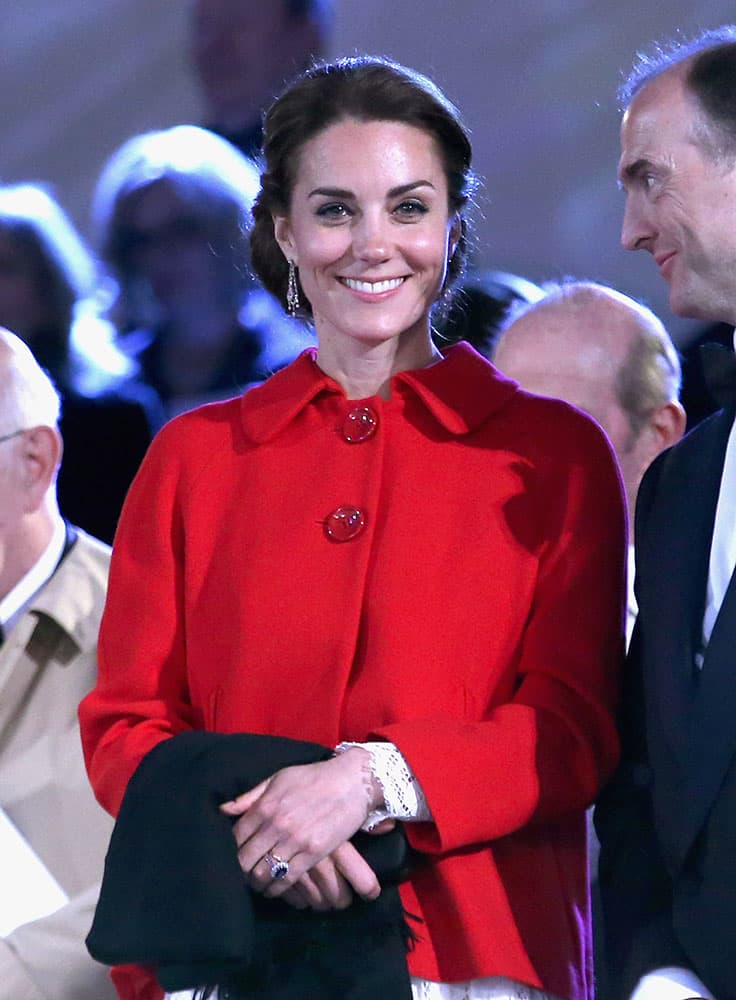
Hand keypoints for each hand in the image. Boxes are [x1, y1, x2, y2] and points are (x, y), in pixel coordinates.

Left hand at [220, 749, 383, 899]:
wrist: (353, 782)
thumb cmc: (314, 777)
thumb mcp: (279, 778)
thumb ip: (251, 796)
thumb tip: (223, 809)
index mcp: (265, 805)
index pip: (235, 837)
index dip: (229, 850)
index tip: (230, 856)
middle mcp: (277, 824)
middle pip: (244, 859)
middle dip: (239, 870)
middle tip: (240, 875)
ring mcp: (295, 840)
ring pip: (263, 873)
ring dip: (256, 882)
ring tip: (256, 883)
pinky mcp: (314, 853)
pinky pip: (287, 879)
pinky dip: (276, 888)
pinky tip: (274, 888)